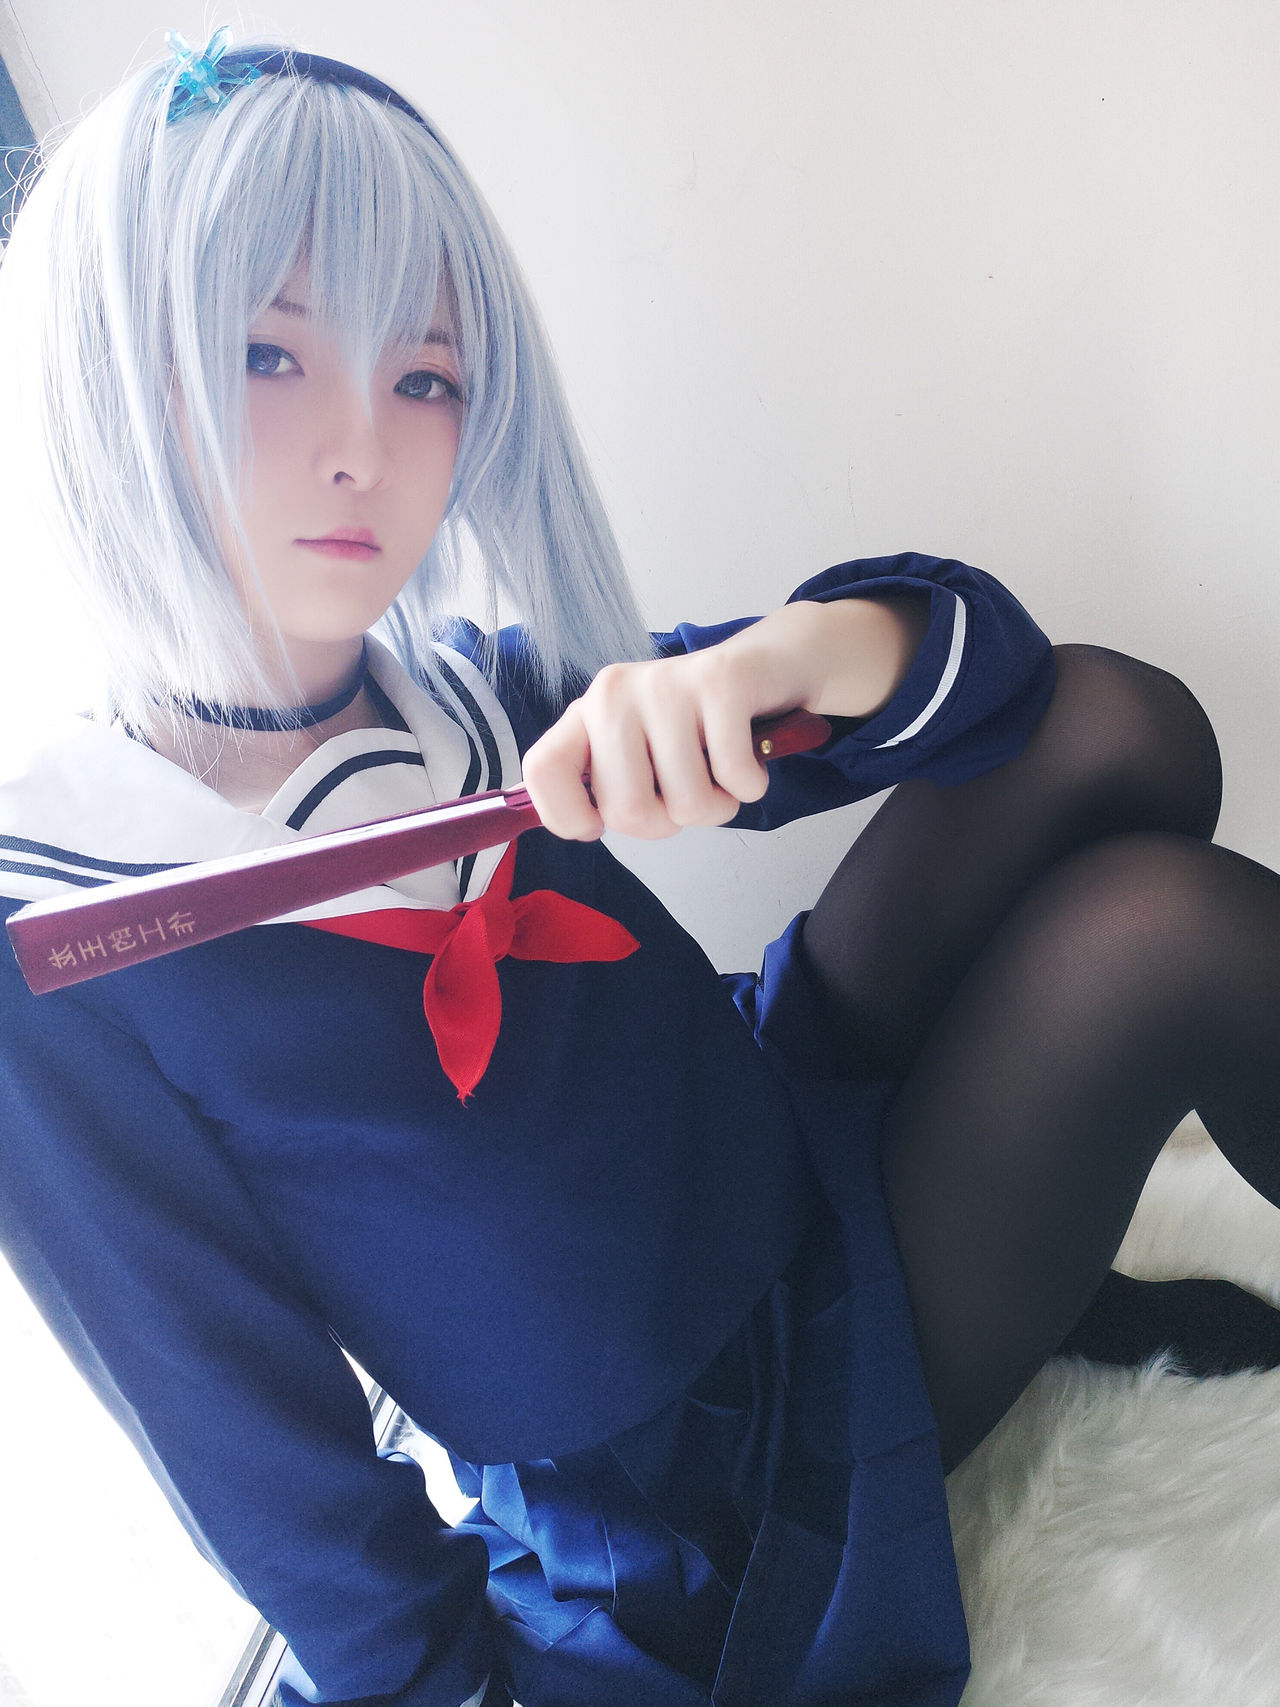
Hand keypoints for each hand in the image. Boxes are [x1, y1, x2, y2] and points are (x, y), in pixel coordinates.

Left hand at [522, 593, 928, 840]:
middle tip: (685, 792)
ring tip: (721, 774)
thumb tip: (582, 826)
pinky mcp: (720, 682)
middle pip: (625, 810)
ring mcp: (665, 685)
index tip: (598, 827)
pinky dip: (749, 786)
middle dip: (665, 824)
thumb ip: (607, 783)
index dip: (566, 816)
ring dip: (716, 807)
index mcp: (588, 713)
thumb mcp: (640, 750)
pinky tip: (748, 761)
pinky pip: (733, 776)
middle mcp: (615, 694)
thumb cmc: (699, 725)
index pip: (543, 770)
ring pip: (687, 804)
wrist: (769, 665)